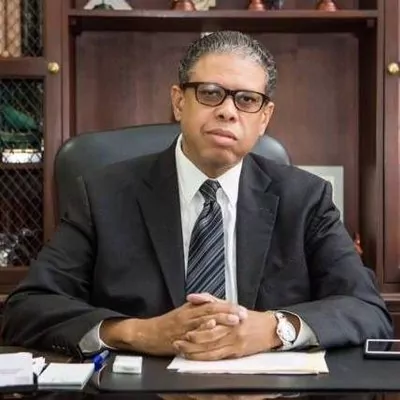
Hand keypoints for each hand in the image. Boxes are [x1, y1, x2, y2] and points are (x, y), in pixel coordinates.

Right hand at [100, 299, 246, 355]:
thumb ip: (197, 308)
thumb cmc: (166, 324)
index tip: (241, 309)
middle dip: (228, 311)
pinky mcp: (179, 334)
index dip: (228, 306)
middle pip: (212, 309)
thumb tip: (213, 304)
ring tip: (234, 319)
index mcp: (191, 308)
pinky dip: (202, 327)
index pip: (213, 304)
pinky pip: (192, 330)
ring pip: (204, 318)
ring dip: (220, 319)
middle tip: (243, 313)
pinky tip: (212, 326)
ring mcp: (184, 324)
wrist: (148, 333)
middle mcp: (189, 314)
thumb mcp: (183, 312)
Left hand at [173, 309, 280, 359]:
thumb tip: (192, 297)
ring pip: (211, 348)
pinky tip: (195, 358)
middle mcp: (232, 328)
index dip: (195, 325)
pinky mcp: (236, 353)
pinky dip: (204, 358)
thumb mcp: (230, 304)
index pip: (210, 320)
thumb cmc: (248, 316)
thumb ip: (210, 300)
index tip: (183, 327)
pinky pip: (217, 357)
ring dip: (194, 351)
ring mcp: (234, 342)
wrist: (270, 329)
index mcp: (230, 314)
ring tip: (181, 350)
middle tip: (178, 341)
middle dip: (191, 340)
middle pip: (208, 336)